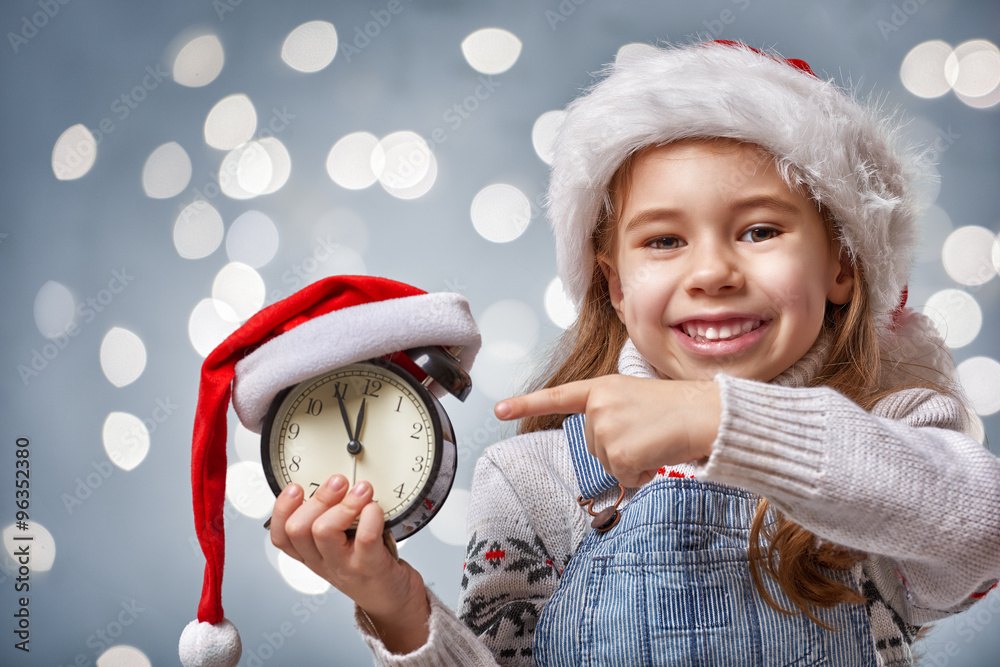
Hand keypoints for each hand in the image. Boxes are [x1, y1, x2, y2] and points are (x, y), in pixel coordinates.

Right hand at [270, 475, 429, 653]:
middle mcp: (323, 561)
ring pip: (324, 531)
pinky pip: (365, 538)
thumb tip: (331, 482)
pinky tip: (375, 508)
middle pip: (298, 528)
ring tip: (362, 490)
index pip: (280, 535)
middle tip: (338, 481)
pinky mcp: (371, 567)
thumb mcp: (340, 545)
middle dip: (317, 498)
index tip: (296, 487)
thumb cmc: (368, 565)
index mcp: (311, 554)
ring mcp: (345, 565)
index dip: (281, 509)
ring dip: (344, 504)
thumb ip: (330, 519)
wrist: (393, 600)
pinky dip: (370, 516)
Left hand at [495, 376, 720, 486]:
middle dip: (620, 449)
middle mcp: (598, 406)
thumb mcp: (636, 399)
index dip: (526, 404)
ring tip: (657, 440)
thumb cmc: (680, 409)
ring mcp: (606, 429)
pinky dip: (643, 474)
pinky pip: (624, 478)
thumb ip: (610, 415)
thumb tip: (603, 449)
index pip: (558, 396)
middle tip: (650, 433)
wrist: (708, 413)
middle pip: (594, 446)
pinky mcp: (619, 452)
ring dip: (634, 462)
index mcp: (602, 388)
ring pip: (609, 464)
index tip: (498, 409)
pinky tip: (659, 454)